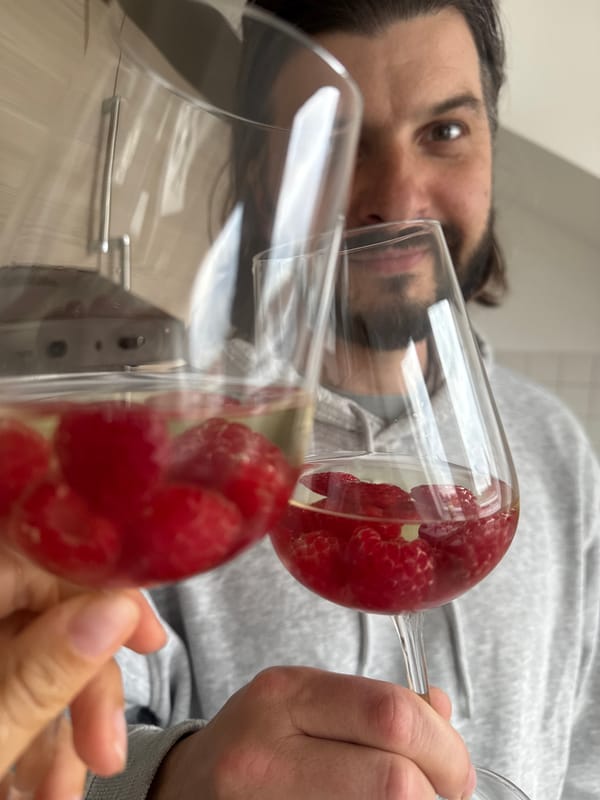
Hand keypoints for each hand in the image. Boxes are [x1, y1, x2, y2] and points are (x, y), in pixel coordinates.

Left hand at [0, 544, 165, 797]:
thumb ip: (45, 672)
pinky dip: (34, 729)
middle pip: (54, 614)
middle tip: (108, 750)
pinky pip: (15, 680)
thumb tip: (120, 608)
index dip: (111, 589)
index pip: (53, 555)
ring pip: (39, 656)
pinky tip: (39, 780)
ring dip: (66, 725)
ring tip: (64, 792)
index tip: (150, 639)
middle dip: (90, 688)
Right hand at [149, 666, 475, 799]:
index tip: (456, 770)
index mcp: (286, 695)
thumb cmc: (256, 747)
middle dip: (440, 793)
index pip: (391, 714)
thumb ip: (372, 706)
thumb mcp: (304, 704)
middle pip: (394, 782)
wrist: (181, 792)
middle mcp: (265, 749)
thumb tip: (442, 713)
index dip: (445, 748)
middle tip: (445, 796)